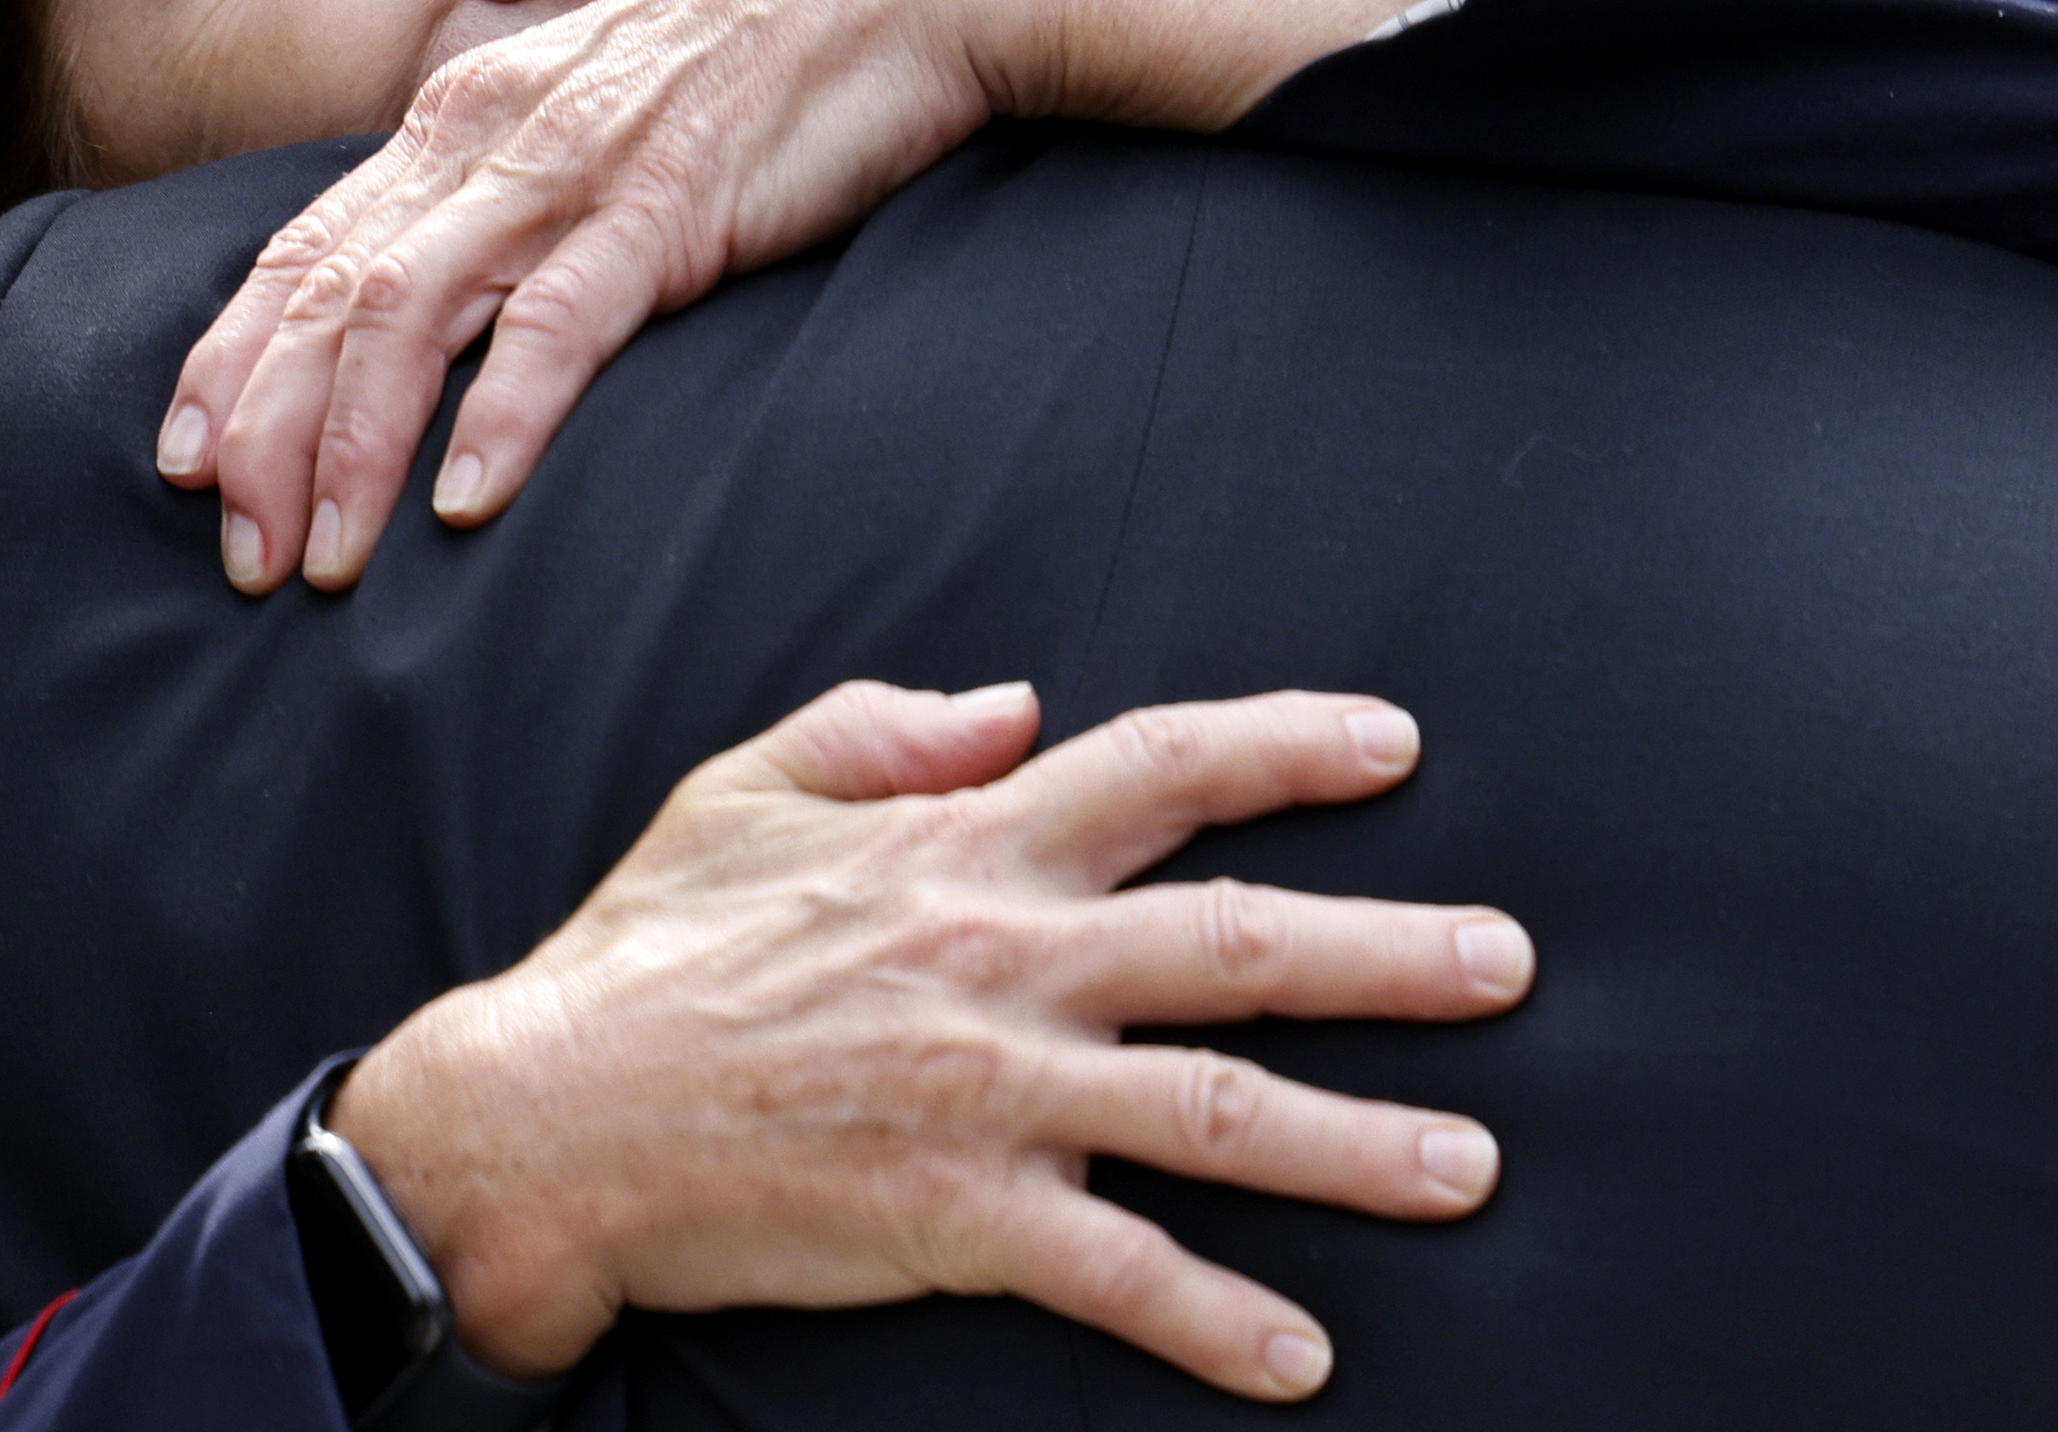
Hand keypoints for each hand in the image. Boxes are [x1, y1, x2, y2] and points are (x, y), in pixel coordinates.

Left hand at [156, 0, 1477, 591]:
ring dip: (355, 445)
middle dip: (267, 434)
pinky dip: (506, 412)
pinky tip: (468, 500)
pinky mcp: (677, 196)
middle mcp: (493, 129)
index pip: (305, 250)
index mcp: (464, 114)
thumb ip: (516, 199)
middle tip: (239, 555)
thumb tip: (447, 306)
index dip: (232, 362)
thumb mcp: (602, 124)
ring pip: (414, 311)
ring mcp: (581, 160)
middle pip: (330, 294)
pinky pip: (565, 317)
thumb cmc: (760, 64)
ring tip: (324, 559)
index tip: (183, 469)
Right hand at [326, 681, 1530, 1400]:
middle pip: (1242, 942)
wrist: (544, 1116)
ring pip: (1218, 1112)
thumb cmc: (647, 949)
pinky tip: (1302, 1356)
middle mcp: (1005, 956)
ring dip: (1361, 1145)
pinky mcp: (955, 1214)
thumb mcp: (748, 786)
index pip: (1161, 766)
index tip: (1396, 744)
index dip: (1288, 747)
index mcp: (964, 843)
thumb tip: (1017, 700)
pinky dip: (1214, 1319)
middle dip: (1393, 952)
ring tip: (1476, 1168)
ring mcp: (990, 1092)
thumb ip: (888, 729)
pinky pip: (1117, 1273)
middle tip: (1512, 962)